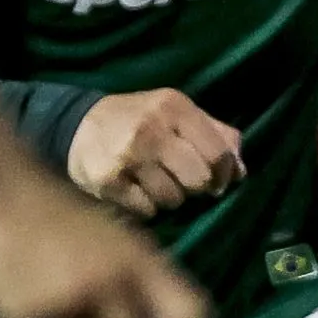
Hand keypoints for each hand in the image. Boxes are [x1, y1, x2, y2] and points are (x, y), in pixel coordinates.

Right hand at [68, 88, 247, 216]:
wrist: (76, 125)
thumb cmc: (137, 120)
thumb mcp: (176, 113)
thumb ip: (214, 133)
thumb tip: (241, 170)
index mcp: (174, 107)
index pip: (218, 153)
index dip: (224, 174)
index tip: (218, 180)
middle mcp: (151, 130)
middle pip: (198, 180)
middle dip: (196, 187)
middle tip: (183, 182)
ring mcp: (128, 157)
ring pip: (173, 199)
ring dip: (168, 197)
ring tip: (154, 182)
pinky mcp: (108, 181)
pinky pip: (147, 210)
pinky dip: (146, 206)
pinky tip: (135, 190)